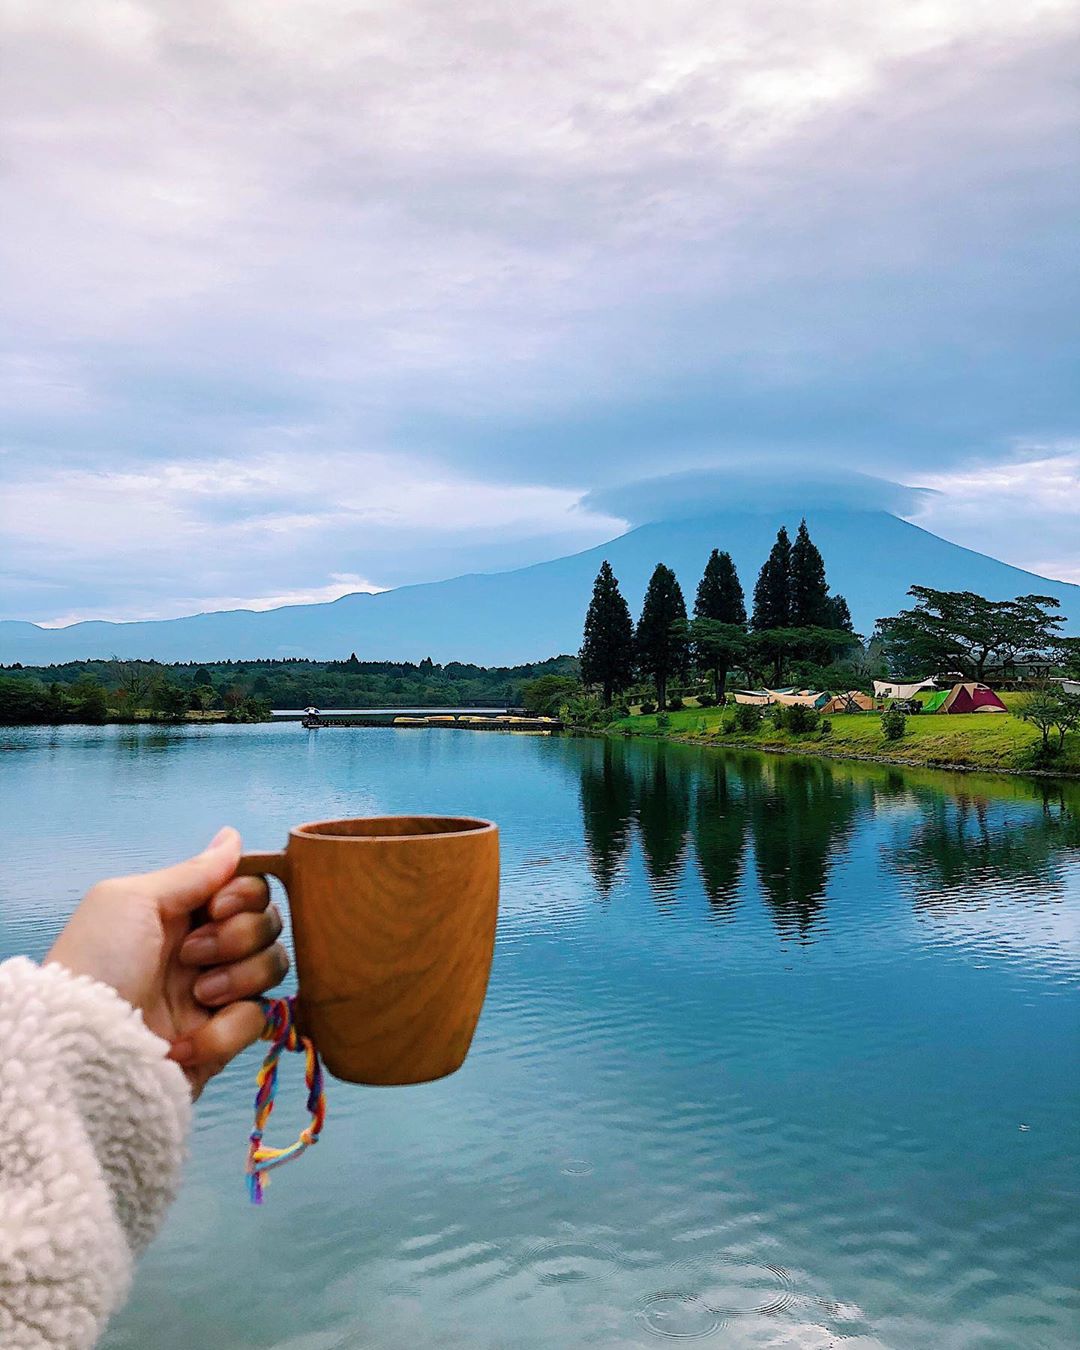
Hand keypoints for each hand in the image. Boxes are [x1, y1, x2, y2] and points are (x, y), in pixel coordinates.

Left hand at [46, 827, 289, 1098]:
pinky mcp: (223, 1038)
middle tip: (192, 954)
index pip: (249, 887)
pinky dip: (226, 1028)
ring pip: (273, 966)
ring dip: (237, 976)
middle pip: (268, 923)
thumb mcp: (133, 900)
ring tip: (197, 994)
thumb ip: (193, 871)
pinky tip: (185, 1039)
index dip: (246, 894)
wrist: (80, 1048)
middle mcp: (205, 948)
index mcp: (184, 912)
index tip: (217, 906)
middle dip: (239, 935)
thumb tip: (233, 836)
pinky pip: (258, 1019)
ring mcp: (216, 994)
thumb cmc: (96, 963)